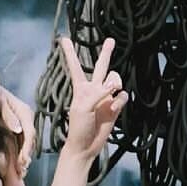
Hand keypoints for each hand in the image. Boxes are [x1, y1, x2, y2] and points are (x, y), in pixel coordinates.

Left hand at [0, 85, 35, 168]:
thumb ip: (8, 115)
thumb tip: (17, 130)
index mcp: (25, 112)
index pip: (30, 133)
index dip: (27, 148)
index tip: (24, 160)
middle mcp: (26, 118)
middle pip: (30, 140)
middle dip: (26, 156)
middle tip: (22, 171)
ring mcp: (22, 123)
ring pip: (26, 143)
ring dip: (24, 157)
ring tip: (21, 172)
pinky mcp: (17, 127)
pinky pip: (21, 142)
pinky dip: (20, 153)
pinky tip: (17, 164)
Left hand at [60, 36, 126, 161]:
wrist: (86, 146)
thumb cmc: (78, 127)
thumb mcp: (82, 108)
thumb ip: (97, 94)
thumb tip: (114, 86)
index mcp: (80, 88)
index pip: (75, 67)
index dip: (70, 53)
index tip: (64, 39)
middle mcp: (94, 89)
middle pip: (101, 66)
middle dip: (106, 53)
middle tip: (110, 40)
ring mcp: (106, 97)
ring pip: (115, 78)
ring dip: (115, 82)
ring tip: (113, 90)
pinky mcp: (116, 106)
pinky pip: (123, 96)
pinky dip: (120, 101)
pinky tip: (113, 109)